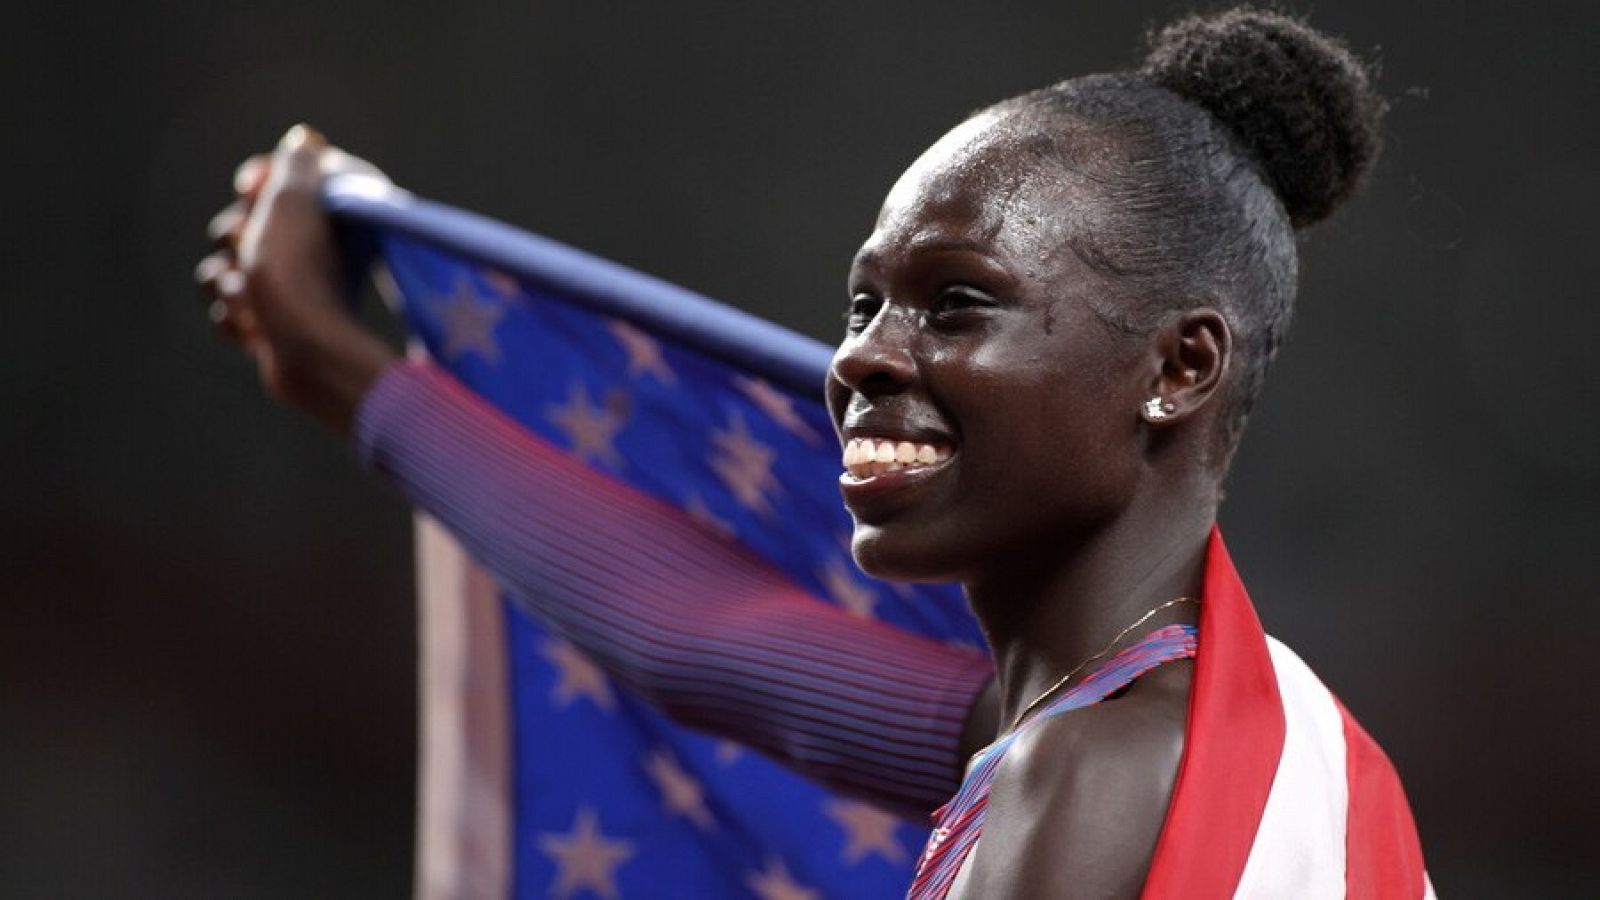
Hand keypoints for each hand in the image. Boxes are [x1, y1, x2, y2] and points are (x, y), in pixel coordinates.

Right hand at [196, 125, 397, 435]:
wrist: (304, 353)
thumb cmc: (298, 272)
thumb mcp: (295, 199)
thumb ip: (300, 164)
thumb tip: (307, 140)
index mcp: (324, 221)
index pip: (275, 184)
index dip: (256, 185)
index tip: (250, 188)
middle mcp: (312, 256)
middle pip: (241, 227)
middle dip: (233, 238)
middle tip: (248, 250)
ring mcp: (292, 294)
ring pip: (227, 271)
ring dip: (227, 282)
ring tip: (247, 297)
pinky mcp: (276, 330)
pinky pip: (231, 312)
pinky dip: (234, 319)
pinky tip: (250, 328)